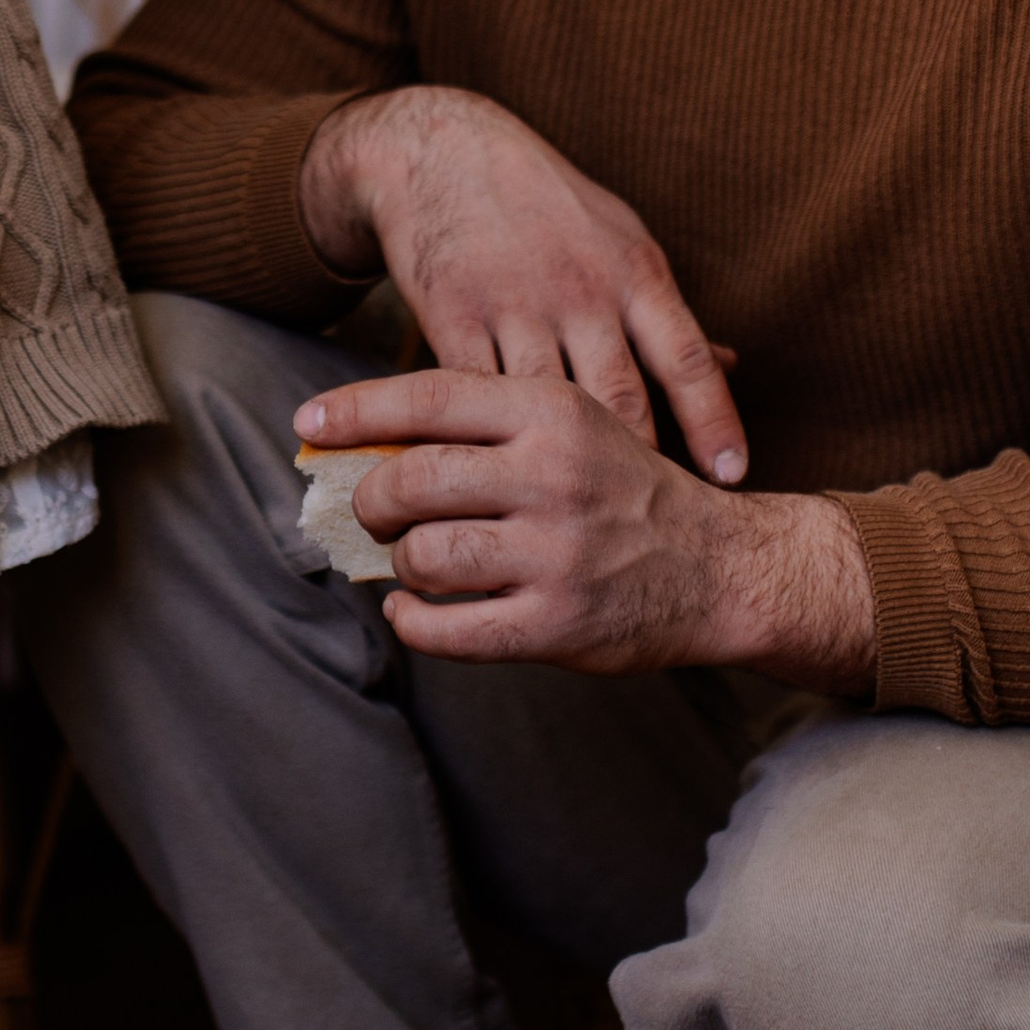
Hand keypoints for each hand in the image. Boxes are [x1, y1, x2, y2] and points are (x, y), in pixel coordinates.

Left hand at [296, 367, 876, 689]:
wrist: (722, 567)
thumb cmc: (626, 489)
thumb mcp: (573, 425)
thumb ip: (489, 422)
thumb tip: (371, 433)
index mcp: (552, 411)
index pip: (427, 399)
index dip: (354, 411)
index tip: (306, 427)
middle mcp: (552, 476)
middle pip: (411, 480)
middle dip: (372, 500)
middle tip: (373, 511)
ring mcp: (554, 554)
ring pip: (424, 555)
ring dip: (401, 563)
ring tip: (412, 561)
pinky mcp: (556, 625)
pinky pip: (450, 630)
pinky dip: (414, 623)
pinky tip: (413, 613)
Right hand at [299, 83, 747, 482]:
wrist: (440, 154)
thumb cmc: (545, 205)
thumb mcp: (620, 239)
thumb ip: (666, 311)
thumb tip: (733, 363)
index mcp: (635, 273)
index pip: (686, 359)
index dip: (714, 421)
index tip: (732, 477)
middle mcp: (582, 291)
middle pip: (620, 399)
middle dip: (638, 467)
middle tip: (652, 527)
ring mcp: (516, 306)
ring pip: (545, 408)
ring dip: (555, 470)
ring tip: (571, 524)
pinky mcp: (452, 317)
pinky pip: (473, 398)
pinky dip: (481, 446)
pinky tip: (489, 486)